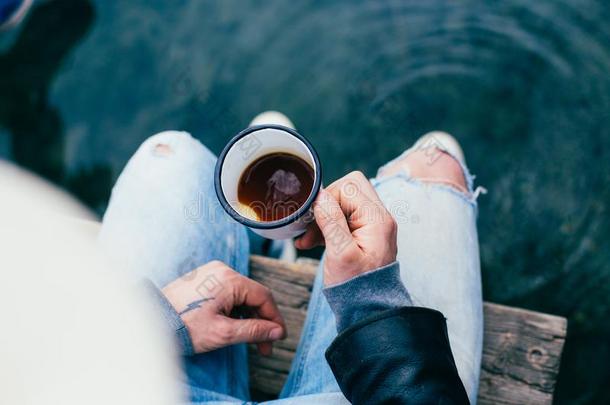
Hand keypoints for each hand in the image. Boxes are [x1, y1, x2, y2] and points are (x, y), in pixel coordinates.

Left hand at [162, 261, 285, 354]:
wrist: (151, 321)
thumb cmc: (185, 327)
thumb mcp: (223, 332)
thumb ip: (254, 331)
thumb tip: (277, 332)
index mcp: (229, 279)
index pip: (263, 297)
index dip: (274, 319)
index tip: (279, 338)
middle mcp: (222, 270)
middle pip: (252, 296)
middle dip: (260, 321)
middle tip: (263, 347)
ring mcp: (211, 273)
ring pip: (240, 295)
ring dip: (247, 316)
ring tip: (248, 340)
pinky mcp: (202, 279)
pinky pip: (227, 293)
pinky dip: (234, 309)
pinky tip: (233, 326)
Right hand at [296, 171, 396, 285]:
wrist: (368, 311)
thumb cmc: (356, 287)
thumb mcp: (340, 253)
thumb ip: (331, 220)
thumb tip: (321, 195)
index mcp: (377, 219)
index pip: (349, 187)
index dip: (327, 198)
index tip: (313, 219)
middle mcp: (379, 218)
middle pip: (349, 189)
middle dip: (326, 203)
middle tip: (313, 224)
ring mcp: (373, 226)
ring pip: (344, 203)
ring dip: (323, 217)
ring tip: (308, 239)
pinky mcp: (364, 236)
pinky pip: (344, 219)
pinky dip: (327, 226)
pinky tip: (311, 242)